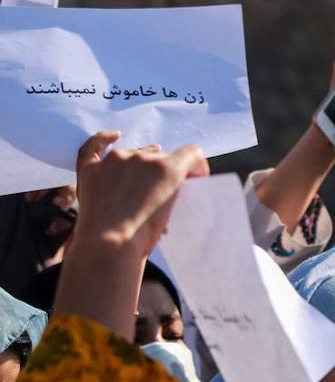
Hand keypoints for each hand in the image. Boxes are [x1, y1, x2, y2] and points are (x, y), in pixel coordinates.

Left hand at [73, 131, 209, 255]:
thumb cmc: (142, 236)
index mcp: (168, 168)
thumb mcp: (172, 212)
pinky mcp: (91, 169)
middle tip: (161, 195)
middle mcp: (142, 157)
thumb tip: (166, 186)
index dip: (196, 166)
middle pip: (161, 156)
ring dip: (139, 166)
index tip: (195, 180)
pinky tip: (114, 136)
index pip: (191, 154)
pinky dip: (104, 138)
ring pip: (133, 153)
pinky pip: (95, 145)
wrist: (108, 245)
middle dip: (164, 172)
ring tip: (137, 192)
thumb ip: (173, 190)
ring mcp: (114, 161)